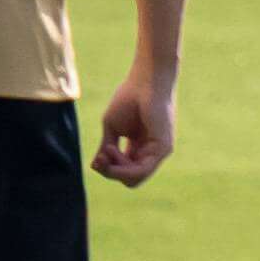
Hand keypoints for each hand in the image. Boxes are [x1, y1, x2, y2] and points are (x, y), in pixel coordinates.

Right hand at [94, 71, 176, 185]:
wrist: (145, 81)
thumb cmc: (128, 99)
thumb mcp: (111, 129)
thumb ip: (106, 150)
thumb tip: (96, 167)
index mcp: (138, 149)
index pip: (122, 172)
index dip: (107, 169)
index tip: (98, 156)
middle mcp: (150, 153)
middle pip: (128, 179)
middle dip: (110, 172)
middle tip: (103, 154)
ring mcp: (158, 152)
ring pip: (134, 179)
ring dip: (114, 169)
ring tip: (108, 148)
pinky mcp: (164, 148)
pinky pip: (142, 171)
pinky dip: (123, 167)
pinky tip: (112, 151)